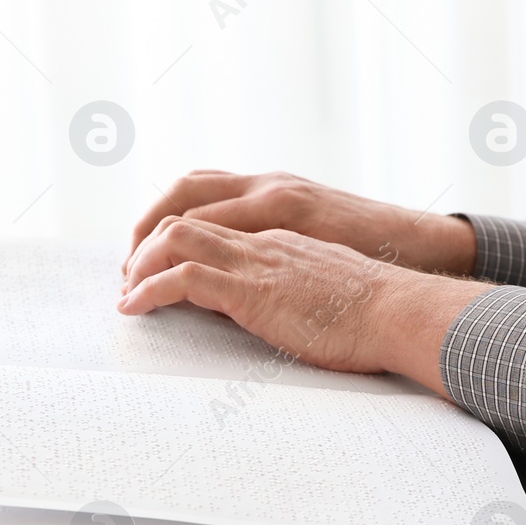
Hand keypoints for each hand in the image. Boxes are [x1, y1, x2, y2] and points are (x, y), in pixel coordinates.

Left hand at [119, 217, 488, 393]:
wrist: (400, 310)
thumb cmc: (378, 310)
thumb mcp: (329, 284)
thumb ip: (296, 283)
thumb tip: (277, 305)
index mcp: (283, 232)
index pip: (215, 216)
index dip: (176, 236)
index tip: (158, 265)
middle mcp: (264, 235)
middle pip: (185, 214)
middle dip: (145, 243)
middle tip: (129, 277)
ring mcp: (257, 258)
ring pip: (175, 237)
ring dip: (140, 265)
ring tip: (126, 294)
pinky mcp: (251, 289)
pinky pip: (183, 278)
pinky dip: (149, 291)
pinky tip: (134, 309)